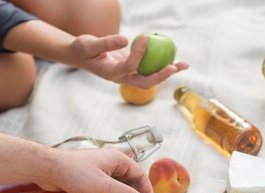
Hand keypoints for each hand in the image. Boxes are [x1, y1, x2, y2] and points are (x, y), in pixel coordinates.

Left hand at [39, 147, 157, 192]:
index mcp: (119, 159)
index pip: (141, 176)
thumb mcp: (105, 187)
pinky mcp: (91, 176)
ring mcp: (101, 169)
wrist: (48, 169)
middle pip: (131, 181)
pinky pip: (107, 187)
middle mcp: (112, 162)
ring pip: (119, 185)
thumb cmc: (77, 174)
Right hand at [67, 34, 188, 87]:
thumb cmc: (82, 50)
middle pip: (146, 82)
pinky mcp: (133, 70)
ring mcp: (129, 76)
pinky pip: (149, 68)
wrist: (80, 56)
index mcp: (111, 74)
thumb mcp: (89, 44)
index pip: (128, 66)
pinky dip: (161, 62)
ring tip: (184, 64)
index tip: (145, 38)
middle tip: (174, 67)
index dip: (138, 54)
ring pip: (151, 77)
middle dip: (161, 76)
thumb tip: (124, 39)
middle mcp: (123, 78)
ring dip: (168, 71)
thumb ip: (105, 43)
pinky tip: (173, 53)